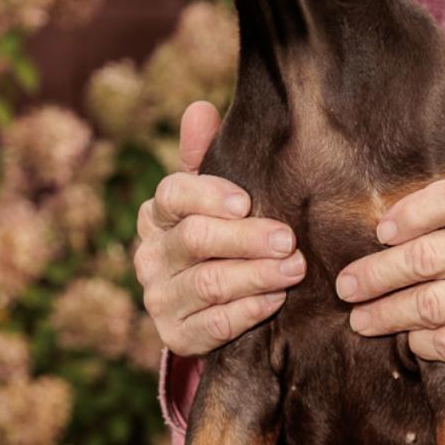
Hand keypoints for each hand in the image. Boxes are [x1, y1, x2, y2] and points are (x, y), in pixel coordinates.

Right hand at [134, 101, 305, 355]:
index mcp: (157, 215)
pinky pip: (213, 325)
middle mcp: (150, 255)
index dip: (208, 195)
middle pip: (195, 240)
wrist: (210, 308)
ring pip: (208, 283)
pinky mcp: (176, 335)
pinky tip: (275, 300)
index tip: (246, 201)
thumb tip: (200, 109)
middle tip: (288, 239)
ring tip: (294, 269)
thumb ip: (207, 154)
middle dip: (246, 239)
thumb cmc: (221, 234)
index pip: (173, 195)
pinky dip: (247, 311)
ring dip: (255, 276)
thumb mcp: (216, 196)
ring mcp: (159, 298)